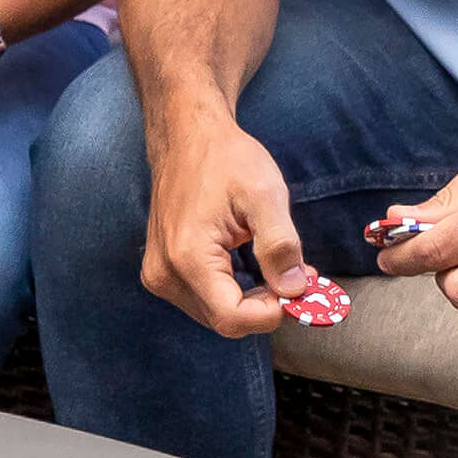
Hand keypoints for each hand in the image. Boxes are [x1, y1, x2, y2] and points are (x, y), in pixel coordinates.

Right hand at [145, 110, 328, 340]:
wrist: (186, 136)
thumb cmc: (224, 159)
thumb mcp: (265, 195)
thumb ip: (280, 245)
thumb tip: (295, 289)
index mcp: (188, 257)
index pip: (232, 318)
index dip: (271, 314)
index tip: (299, 289)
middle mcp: (165, 274)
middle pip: (223, 320)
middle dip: (264, 306)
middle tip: (295, 274)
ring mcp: (158, 275)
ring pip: (214, 313)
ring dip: (249, 301)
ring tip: (274, 267)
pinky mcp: (161, 270)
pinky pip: (203, 299)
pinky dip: (232, 292)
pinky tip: (250, 267)